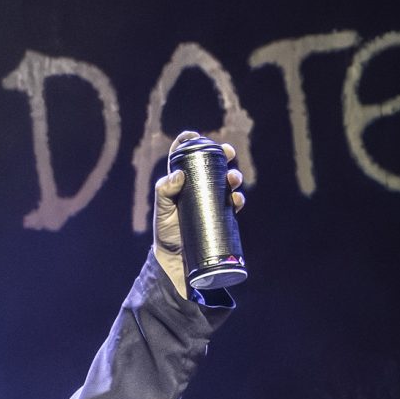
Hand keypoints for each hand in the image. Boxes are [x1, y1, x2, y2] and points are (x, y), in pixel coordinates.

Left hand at [153, 137, 246, 300]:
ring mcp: (211, 202)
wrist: (176, 263)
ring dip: (233, 176)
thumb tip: (178, 173)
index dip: (190, 142)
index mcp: (180, 183)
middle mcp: (197, 189)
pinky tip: (237, 198)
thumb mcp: (161, 211)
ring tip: (233, 179)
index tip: (196, 136)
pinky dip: (238, 198)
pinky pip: (233, 203)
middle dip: (222, 155)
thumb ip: (164, 191)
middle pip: (212, 165)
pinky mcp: (221, 217)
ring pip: (225, 182)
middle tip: (227, 152)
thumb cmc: (166, 234)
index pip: (184, 156)